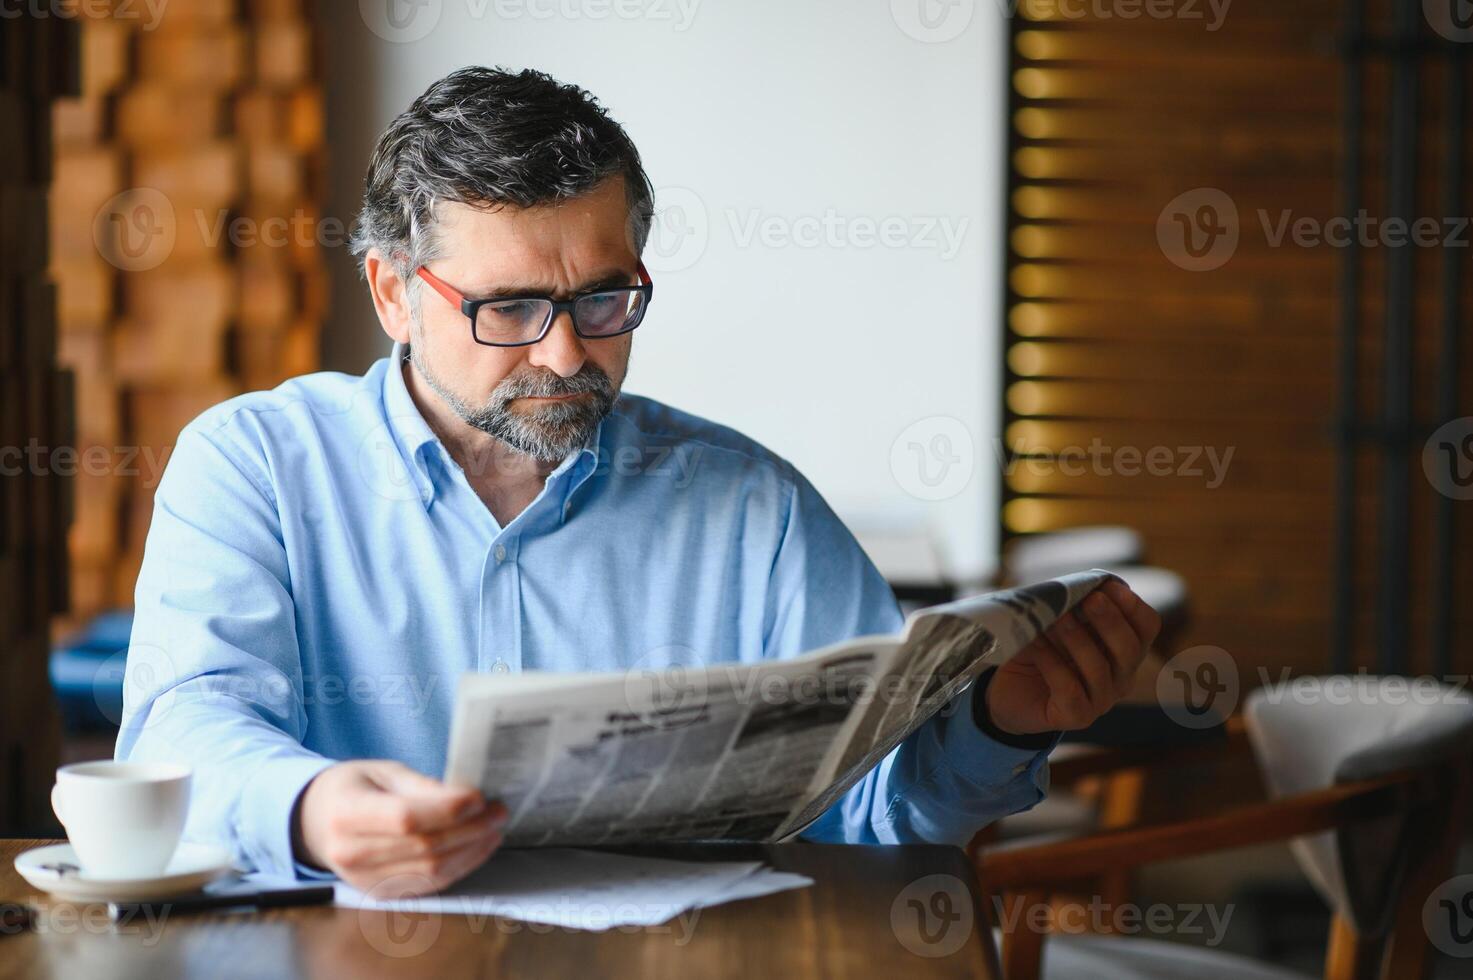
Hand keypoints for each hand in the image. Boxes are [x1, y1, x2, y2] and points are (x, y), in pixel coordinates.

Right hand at [293, 759, 505, 896]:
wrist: (316, 822)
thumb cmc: (353, 788)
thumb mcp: (383, 772)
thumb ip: (422, 786)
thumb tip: (466, 798)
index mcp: (346, 814)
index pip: (406, 818)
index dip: (448, 809)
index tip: (479, 797)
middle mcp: (350, 853)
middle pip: (424, 847)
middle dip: (470, 829)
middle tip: (498, 811)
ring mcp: (364, 880)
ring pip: (431, 871)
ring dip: (472, 850)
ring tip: (494, 828)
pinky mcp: (380, 893)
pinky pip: (429, 885)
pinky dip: (460, 866)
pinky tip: (477, 847)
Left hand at [985, 580, 1160, 736]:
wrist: (1004, 687)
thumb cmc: (1038, 648)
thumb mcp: (1058, 620)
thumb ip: (1074, 604)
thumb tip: (1082, 584)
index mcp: (1124, 649)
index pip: (1147, 626)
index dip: (1132, 606)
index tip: (1108, 586)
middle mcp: (1120, 677)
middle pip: (1130, 649)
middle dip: (1110, 621)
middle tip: (1089, 600)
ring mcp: (1100, 700)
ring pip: (1099, 669)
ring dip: (1076, 638)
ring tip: (1053, 619)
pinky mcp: (1075, 716)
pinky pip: (1069, 688)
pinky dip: (1051, 661)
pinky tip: (1035, 643)